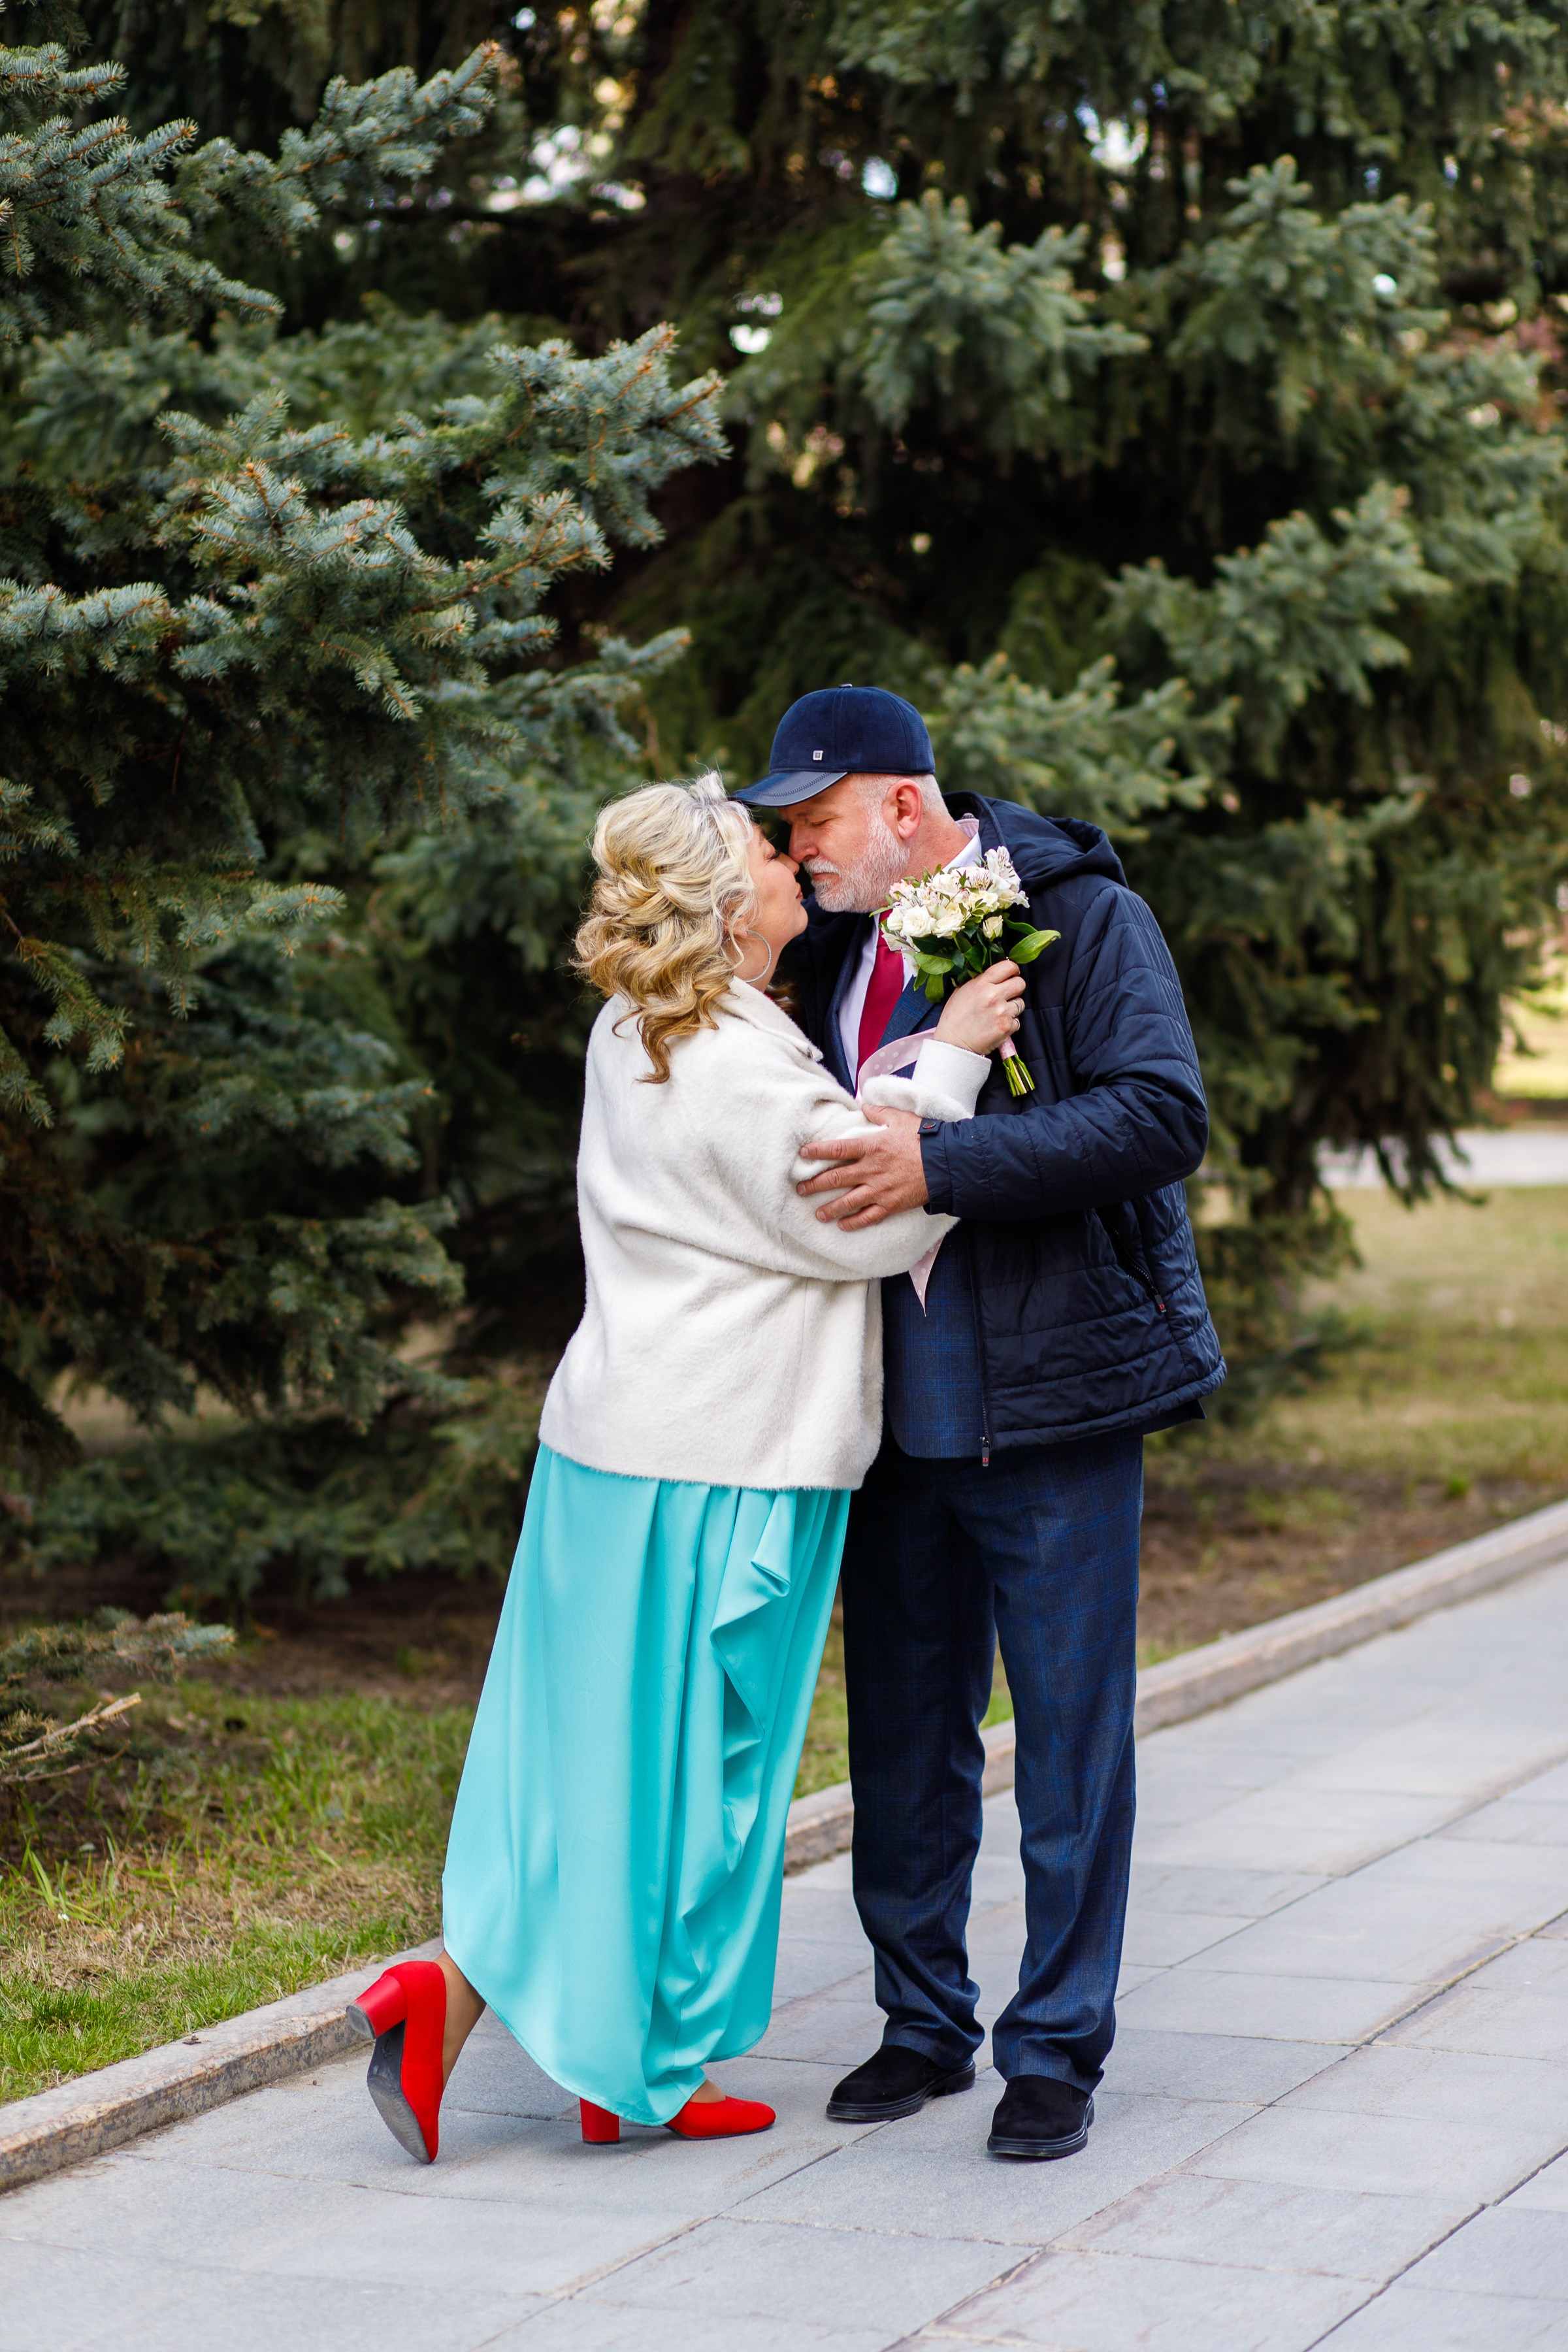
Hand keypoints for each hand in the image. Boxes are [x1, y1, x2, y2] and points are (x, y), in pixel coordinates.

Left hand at [797, 1105, 928, 1227]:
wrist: (946, 1164)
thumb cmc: (923, 1139)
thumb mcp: (901, 1118)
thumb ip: (879, 1112)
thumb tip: (863, 1104)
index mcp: (872, 1146)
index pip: (837, 1149)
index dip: (817, 1151)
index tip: (803, 1154)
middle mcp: (871, 1169)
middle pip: (836, 1178)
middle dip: (815, 1185)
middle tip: (801, 1189)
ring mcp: (880, 1189)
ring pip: (848, 1201)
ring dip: (830, 1208)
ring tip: (817, 1213)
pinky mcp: (890, 1205)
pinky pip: (868, 1217)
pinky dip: (854, 1222)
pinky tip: (842, 1225)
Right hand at [934, 959, 1025, 1054]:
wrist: (954, 1044)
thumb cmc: (954, 1018)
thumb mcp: (961, 991)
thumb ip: (978, 981)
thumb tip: (994, 975)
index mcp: (981, 984)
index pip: (1008, 967)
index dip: (1012, 970)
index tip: (1011, 974)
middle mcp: (994, 996)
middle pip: (1020, 984)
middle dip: (1016, 987)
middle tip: (1008, 993)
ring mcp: (1002, 1012)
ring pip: (1020, 1003)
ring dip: (1012, 1007)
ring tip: (998, 1012)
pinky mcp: (1007, 1027)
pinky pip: (1017, 1021)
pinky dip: (1010, 1023)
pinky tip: (997, 1024)